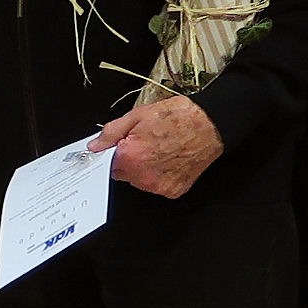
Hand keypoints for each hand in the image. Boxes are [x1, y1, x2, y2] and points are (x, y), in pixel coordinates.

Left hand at [93, 94, 221, 199]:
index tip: (120, 147)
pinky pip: (157, 185)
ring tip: (161, 149)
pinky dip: (160, 175)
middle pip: (123, 173)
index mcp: (130, 158)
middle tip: (145, 143)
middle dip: (129, 160)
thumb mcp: (137, 116)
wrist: (212, 124)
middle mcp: (143, 176)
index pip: (107, 163)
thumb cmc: (178, 117)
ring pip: (139, 180)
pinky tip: (170, 159)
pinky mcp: (174, 191)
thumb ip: (111, 133)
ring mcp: (159, 186)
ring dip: (144, 169)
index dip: (114, 153)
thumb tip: (95, 146)